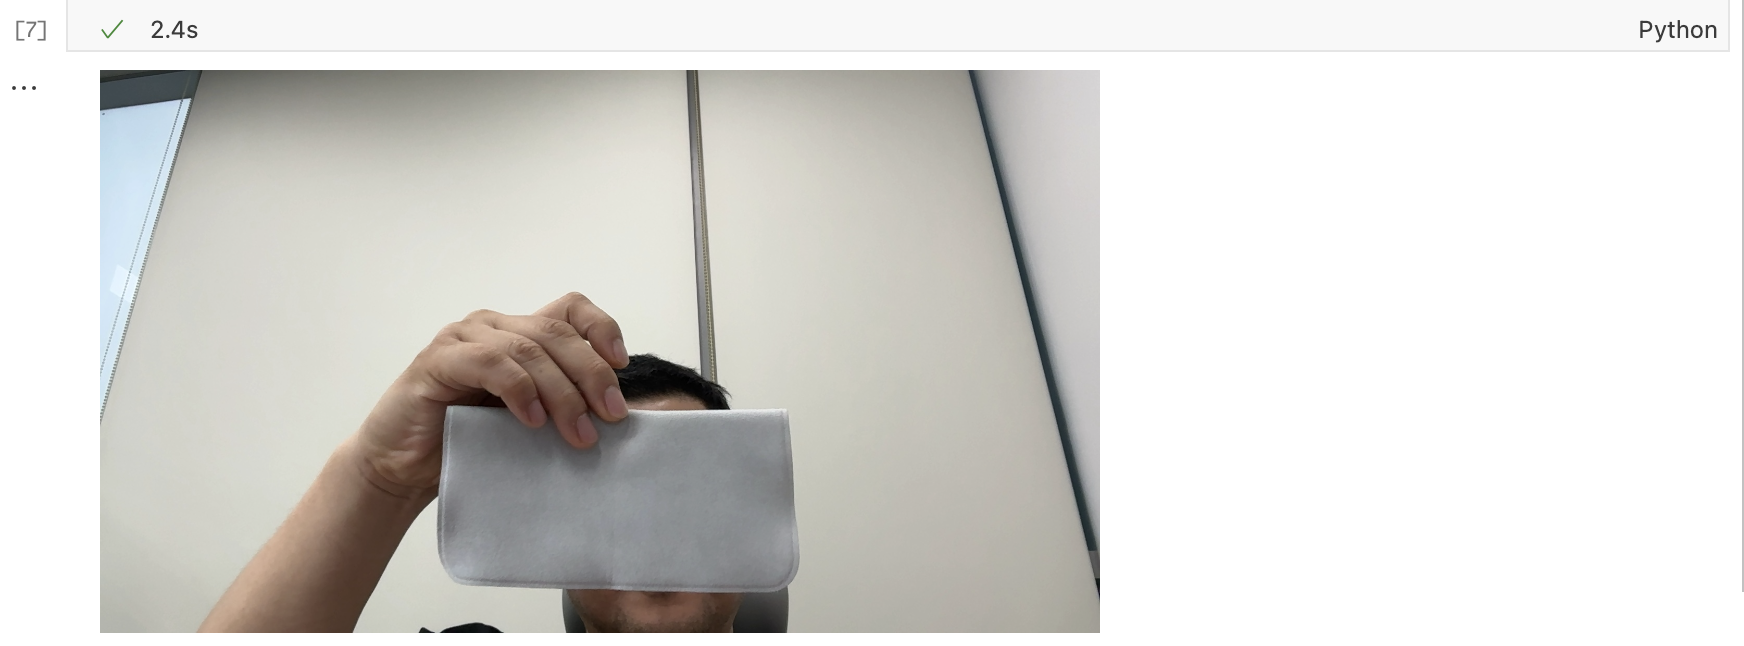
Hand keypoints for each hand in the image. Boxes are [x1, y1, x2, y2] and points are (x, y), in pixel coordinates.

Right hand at [347, 292, 630, 499]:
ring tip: (579, 432)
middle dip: (591, 374)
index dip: (602, 328)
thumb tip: (617, 414)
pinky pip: (491, 363)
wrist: (403, 467)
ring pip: (529, 348)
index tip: (622, 365)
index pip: (570, 308)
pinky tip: (532, 420)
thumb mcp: (527, 420)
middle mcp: (494, 326)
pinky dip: (519, 390)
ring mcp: (464, 338)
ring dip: (562, 391)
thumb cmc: (468, 443)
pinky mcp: (438, 360)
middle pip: (557, 331)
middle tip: (610, 416)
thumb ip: (560, 404)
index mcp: (519, 333)